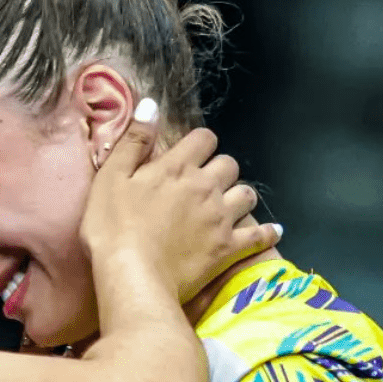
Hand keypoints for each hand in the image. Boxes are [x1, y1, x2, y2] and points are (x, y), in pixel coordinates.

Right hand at [78, 99, 281, 302]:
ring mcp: (221, 217)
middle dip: (219, 169)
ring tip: (226, 205)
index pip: (203, 138)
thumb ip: (133, 140)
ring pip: (247, 194)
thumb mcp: (110, 178)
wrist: (132, 276)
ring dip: (238, 195)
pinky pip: (259, 235)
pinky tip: (272, 230)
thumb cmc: (112, 228)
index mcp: (177, 167)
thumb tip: (151, 104)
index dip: (198, 144)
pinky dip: (267, 232)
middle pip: (229, 164)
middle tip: (202, 184)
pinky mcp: (228, 247)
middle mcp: (206, 186)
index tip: (188, 156)